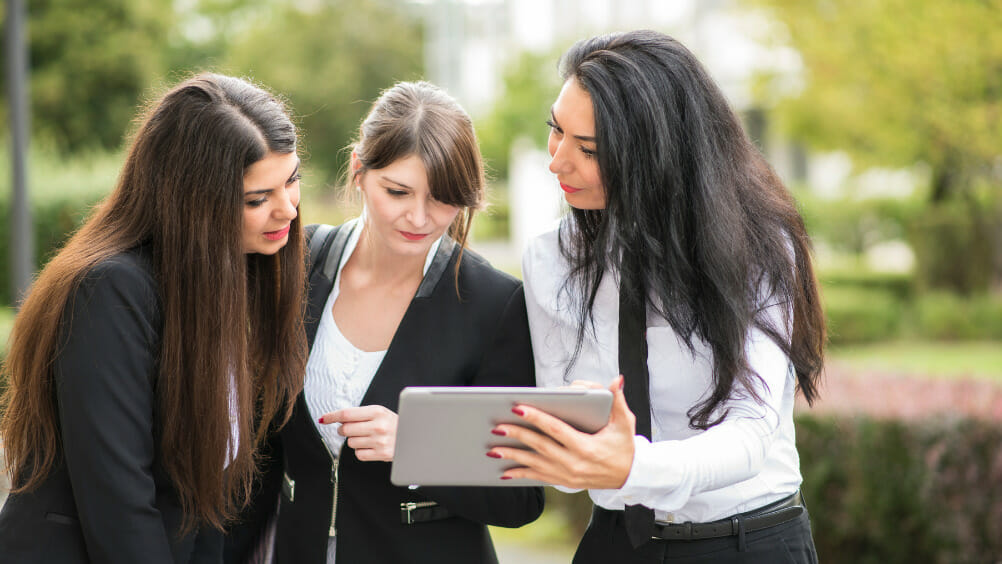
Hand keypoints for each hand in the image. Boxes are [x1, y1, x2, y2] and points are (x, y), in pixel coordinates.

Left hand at [318, 405, 397, 461]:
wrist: (415, 437)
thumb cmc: (394, 424)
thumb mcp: (380, 413)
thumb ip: (360, 414)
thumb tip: (336, 419)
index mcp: (377, 411)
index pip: (347, 413)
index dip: (332, 416)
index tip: (324, 419)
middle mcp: (378, 426)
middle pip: (346, 429)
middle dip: (344, 430)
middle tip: (351, 429)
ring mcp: (380, 441)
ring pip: (351, 443)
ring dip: (355, 441)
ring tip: (367, 438)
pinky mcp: (381, 454)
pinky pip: (358, 454)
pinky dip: (361, 451)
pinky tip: (371, 447)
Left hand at [488, 376, 635, 488]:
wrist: (629, 476)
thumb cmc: (624, 446)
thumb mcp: (625, 423)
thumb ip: (618, 399)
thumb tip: (617, 380)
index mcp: (586, 447)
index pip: (556, 429)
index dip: (536, 417)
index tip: (518, 407)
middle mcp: (573, 463)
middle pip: (539, 446)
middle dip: (517, 435)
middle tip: (497, 426)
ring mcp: (567, 474)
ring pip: (534, 463)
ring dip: (513, 456)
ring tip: (493, 449)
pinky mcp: (563, 481)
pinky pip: (538, 477)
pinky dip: (520, 474)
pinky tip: (505, 472)